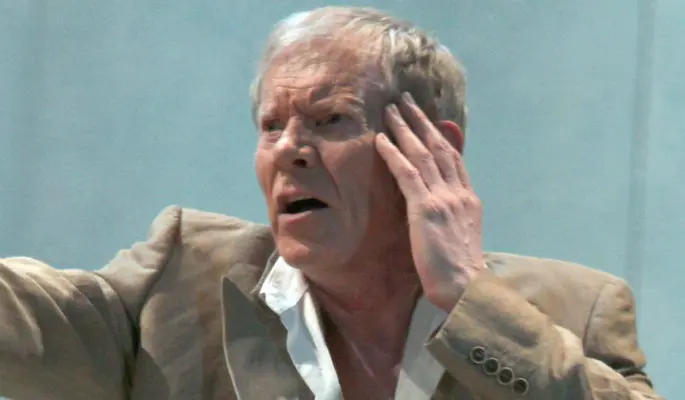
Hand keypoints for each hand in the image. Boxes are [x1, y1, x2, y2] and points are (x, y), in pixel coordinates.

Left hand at [375, 92, 484, 311]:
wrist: (465, 287)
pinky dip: (394, 154)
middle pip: (439, 147)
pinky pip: (407, 173)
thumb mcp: (461, 236)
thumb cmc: (459, 271)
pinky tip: (382, 139)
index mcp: (469, 199)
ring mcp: (444, 198)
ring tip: (391, 109)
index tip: (429, 119)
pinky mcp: (426, 209)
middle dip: (422, 121)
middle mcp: (458, 193)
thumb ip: (452, 215)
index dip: (440, 136)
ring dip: (405, 128)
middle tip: (406, 100)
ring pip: (422, 153)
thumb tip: (441, 207)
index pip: (453, 159)